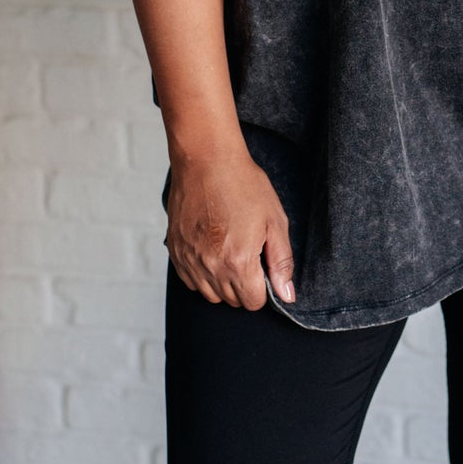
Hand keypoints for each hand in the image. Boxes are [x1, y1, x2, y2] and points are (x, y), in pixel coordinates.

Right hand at [164, 144, 294, 308]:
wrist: (206, 160)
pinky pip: (190, 280)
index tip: (263, 267)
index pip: (253, 303)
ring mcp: (189, 260)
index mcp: (238, 262)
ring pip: (209, 294)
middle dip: (245, 285)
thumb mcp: (275, 221)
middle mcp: (210, 267)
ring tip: (229, 251)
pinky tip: (211, 250)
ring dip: (223, 282)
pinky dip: (202, 274)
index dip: (263, 289)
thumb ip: (281, 263)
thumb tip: (287, 296)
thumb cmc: (243, 185)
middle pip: (232, 300)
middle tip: (248, 253)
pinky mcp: (175, 251)